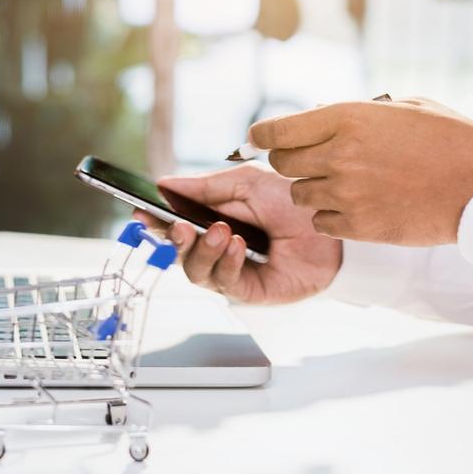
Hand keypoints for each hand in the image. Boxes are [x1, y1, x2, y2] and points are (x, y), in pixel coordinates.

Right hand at [133, 163, 341, 303]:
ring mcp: (234, 271)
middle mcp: (219, 248)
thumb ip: (206, 187)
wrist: (333, 225)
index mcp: (214, 219)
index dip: (155, 221)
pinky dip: (226, 262)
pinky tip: (238, 246)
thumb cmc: (295, 201)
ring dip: (203, 250)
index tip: (139, 212)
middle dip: (174, 239)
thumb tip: (165, 184)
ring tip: (221, 232)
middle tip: (179, 225)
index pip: (176, 224)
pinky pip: (225, 283)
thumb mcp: (248, 182)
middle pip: (179, 253)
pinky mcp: (251, 291)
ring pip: (197, 272)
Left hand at [250, 98, 472, 245]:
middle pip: (281, 163)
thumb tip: (320, 117)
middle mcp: (338, 155)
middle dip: (290, 161)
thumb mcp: (404, 107)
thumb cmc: (449, 140)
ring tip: (340, 185)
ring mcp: (346, 194)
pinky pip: (321, 223)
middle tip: (308, 162)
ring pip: (298, 195)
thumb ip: (357, 112)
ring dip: (310, 190)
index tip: (255, 140)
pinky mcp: (358, 226)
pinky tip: (354, 208)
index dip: (260, 135)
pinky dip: (330, 217)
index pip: (276, 130)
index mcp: (347, 118)